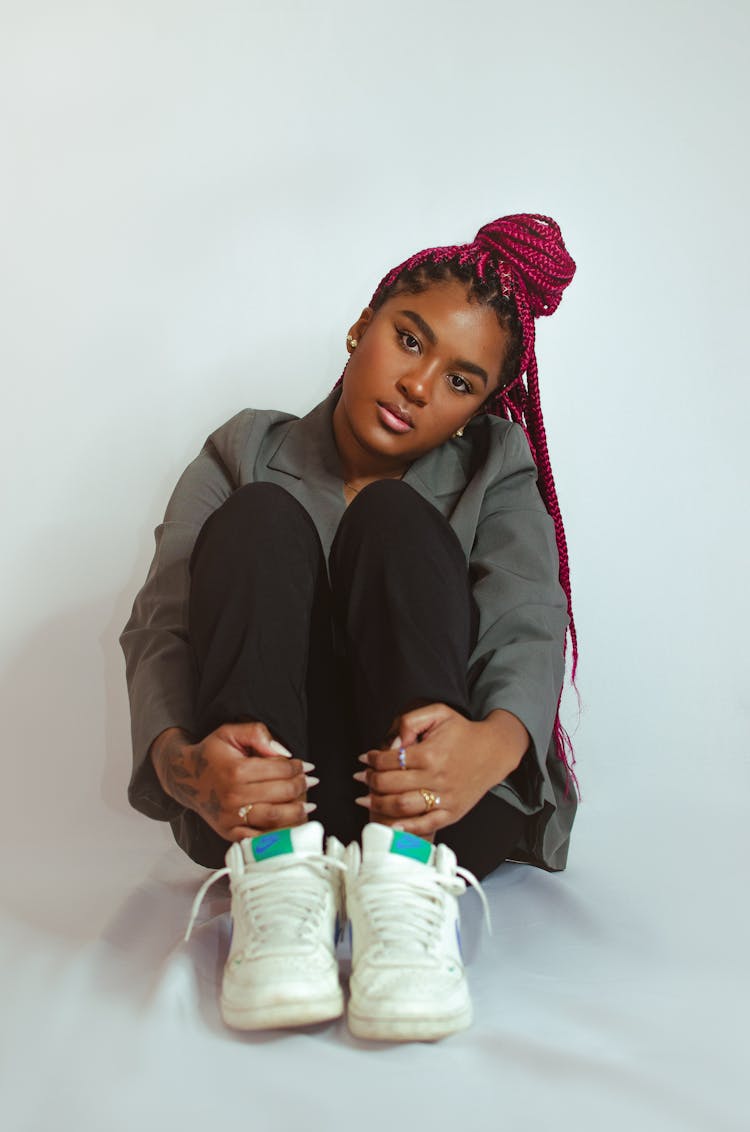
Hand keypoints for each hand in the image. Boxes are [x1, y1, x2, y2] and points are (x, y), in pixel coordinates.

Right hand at [150, 722, 314, 841]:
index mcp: (236, 771)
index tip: (306, 766)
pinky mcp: (229, 833)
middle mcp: (233, 797)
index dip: (299, 767)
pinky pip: (261, 838)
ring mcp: (231, 818)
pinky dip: (280, 834)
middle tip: (311, 782)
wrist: (184, 777)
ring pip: (276, 818)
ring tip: (309, 804)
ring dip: (298, 811)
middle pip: (282, 793)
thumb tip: (285, 752)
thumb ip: (257, 734)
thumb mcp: (230, 732)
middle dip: (302, 786)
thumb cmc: (212, 753)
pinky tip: (292, 824)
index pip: (281, 770)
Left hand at [354, 703, 528, 836]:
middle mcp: (436, 778)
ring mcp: (445, 798)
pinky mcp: (452, 813)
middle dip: (369, 781)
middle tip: (361, 777)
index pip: (389, 760)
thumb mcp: (438, 713)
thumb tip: (392, 744)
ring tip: (365, 799)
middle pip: (390, 785)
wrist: (493, 751)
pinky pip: (424, 825)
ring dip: (378, 804)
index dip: (371, 759)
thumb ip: (410, 722)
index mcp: (430, 754)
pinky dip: (404, 828)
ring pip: (402, 807)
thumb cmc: (462, 732)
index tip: (364, 758)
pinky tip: (389, 824)